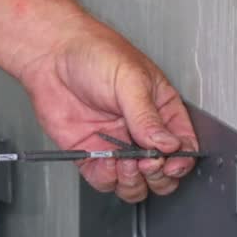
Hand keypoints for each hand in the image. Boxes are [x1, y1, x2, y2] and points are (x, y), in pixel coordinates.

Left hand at [19, 27, 198, 202]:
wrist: (52, 54)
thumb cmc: (96, 53)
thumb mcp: (131, 80)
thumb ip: (148, 117)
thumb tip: (167, 144)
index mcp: (161, 110)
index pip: (183, 145)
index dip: (181, 159)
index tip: (170, 162)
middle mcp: (141, 131)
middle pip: (162, 172)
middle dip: (157, 174)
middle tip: (146, 162)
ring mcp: (117, 145)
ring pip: (135, 183)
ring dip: (133, 181)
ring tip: (126, 164)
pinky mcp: (92, 154)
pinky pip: (105, 180)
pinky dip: (107, 179)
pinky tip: (106, 162)